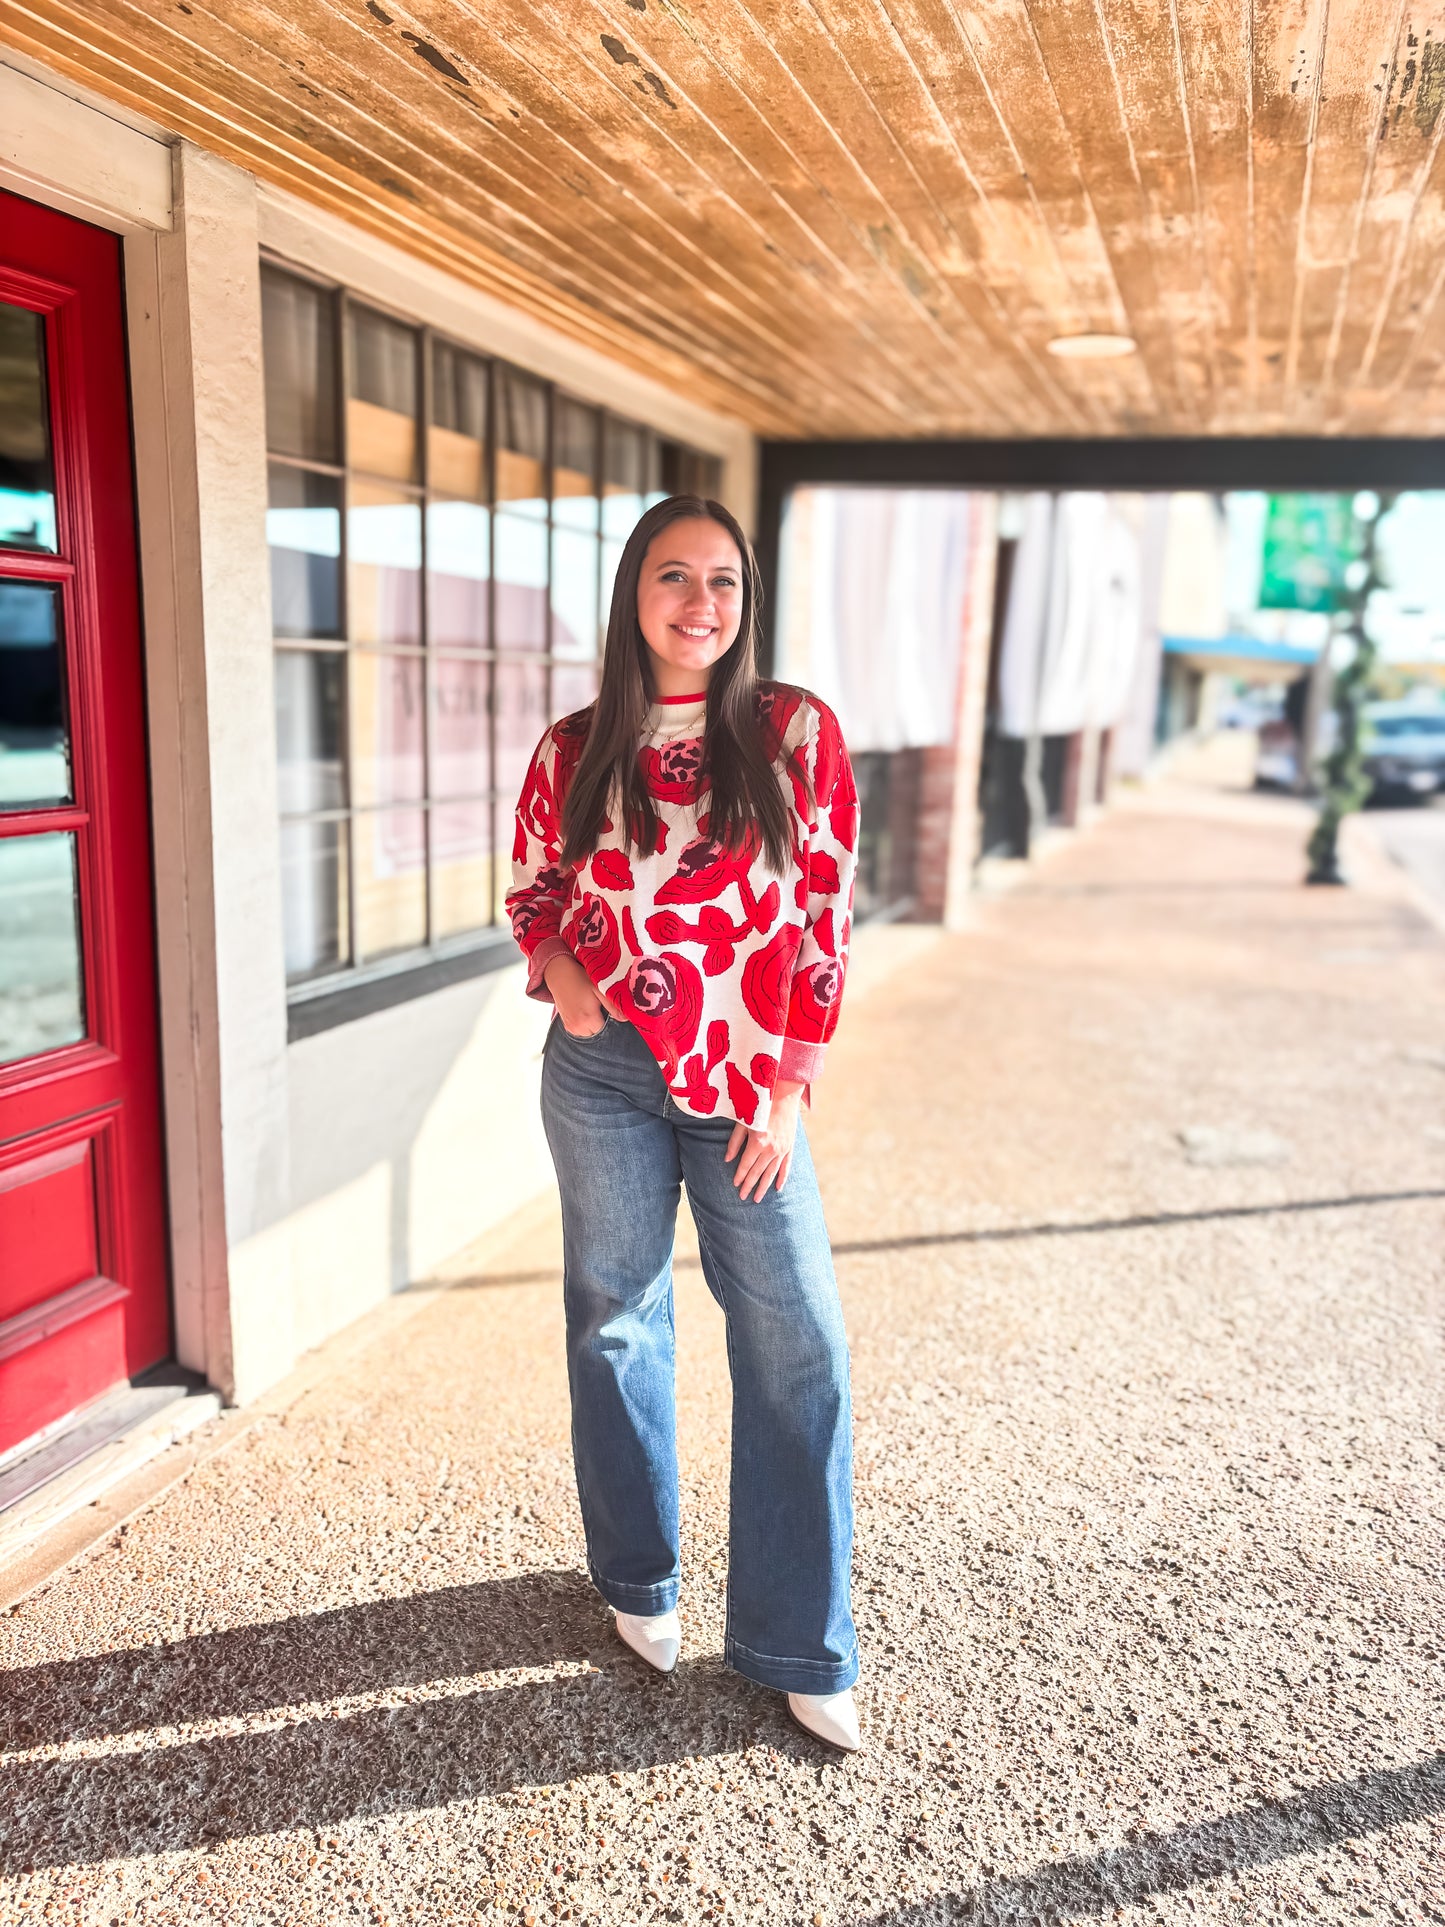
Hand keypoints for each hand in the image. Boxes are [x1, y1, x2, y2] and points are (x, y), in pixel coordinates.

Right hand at [544, 952, 609, 1037]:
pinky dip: (586, 1024)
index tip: (612, 1012)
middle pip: (598, 1034)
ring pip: (589, 1034)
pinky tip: (586, 1011)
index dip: (612, 1022)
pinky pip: (581, 1031)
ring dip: (594, 1025)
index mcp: (588, 1018)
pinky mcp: (566, 1025)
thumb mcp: (599, 988)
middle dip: (604, 1024)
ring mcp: (571, 1027)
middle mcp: (578, 1026)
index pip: (607, 1031)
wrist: (559, 973)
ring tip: (594, 1009)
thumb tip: (626, 1018)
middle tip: (603, 1008)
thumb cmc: (580, 978)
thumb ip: (613, 1006)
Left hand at [725, 1079, 804, 1201]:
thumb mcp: (743, 1121)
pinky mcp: (790, 1147)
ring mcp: (782, 1150)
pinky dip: (782, 1178)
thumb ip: (735, 1142)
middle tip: (742, 1197)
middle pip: (757, 1172)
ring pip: (771, 1173)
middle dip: (749, 1185)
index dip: (739, 1176)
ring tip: (757, 1198)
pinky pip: (786, 1167)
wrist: (784, 1094)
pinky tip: (777, 1188)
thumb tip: (727, 1159)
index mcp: (757, 1143)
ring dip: (764, 1186)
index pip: (745, 1165)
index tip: (735, 1185)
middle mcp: (771, 1149)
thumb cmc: (760, 1105)